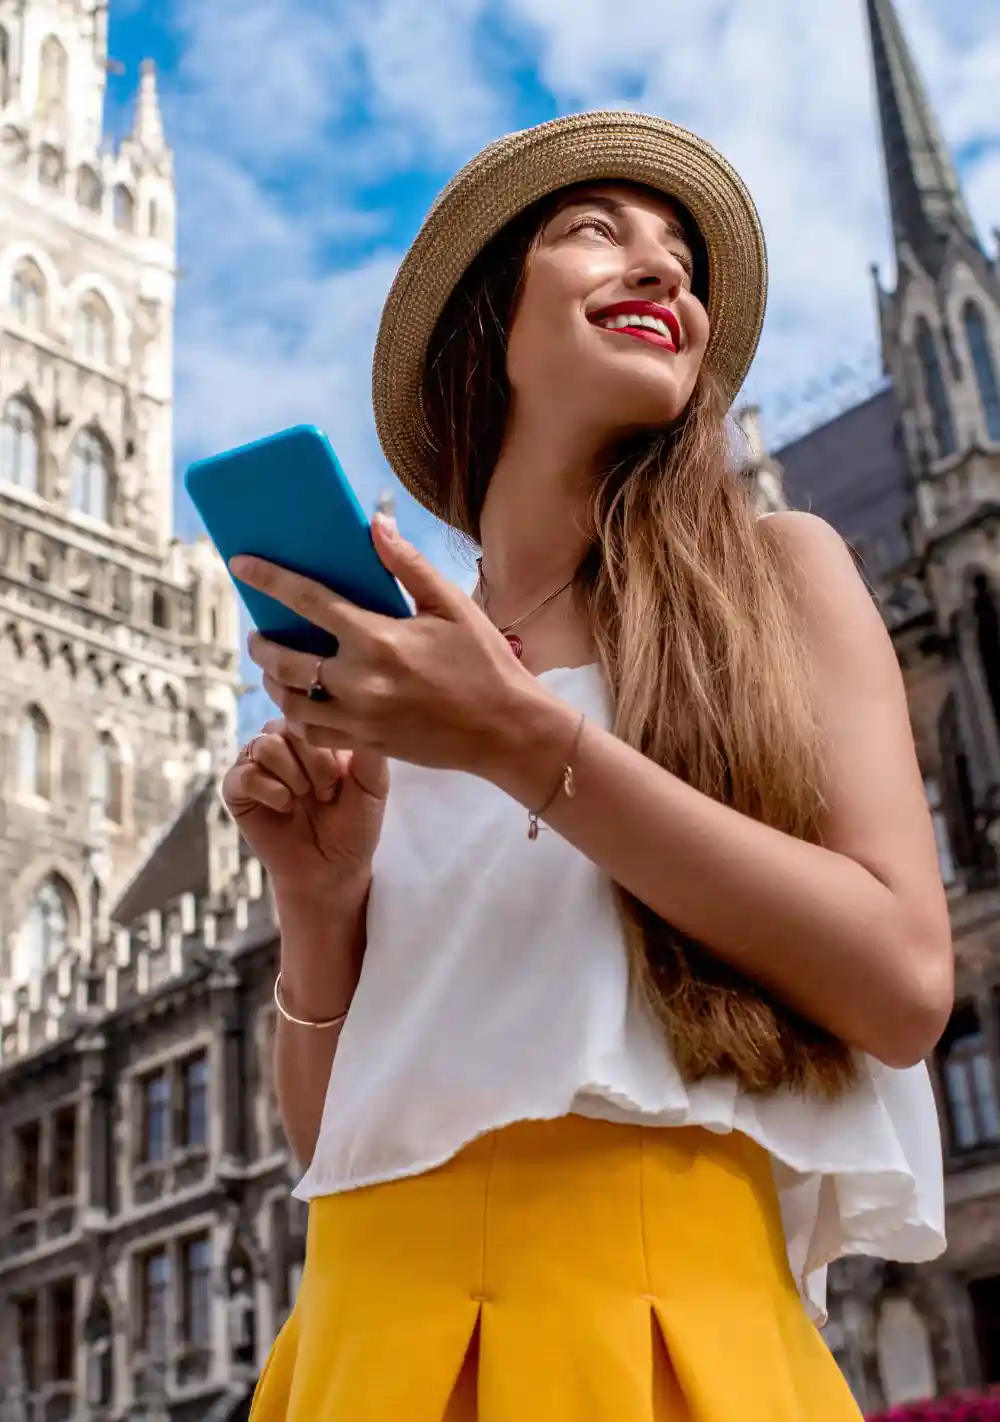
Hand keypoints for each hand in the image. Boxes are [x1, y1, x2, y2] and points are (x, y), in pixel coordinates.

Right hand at [220, 718, 387, 898]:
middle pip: (289, 725)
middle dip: (316, 763)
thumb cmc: (353, 826)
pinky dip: (270, 791)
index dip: (332, 746)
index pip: (315, 713)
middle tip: (327, 794)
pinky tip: (285, 807)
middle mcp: (282, 742)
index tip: (344, 778)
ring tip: (305, 799)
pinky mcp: (236, 789)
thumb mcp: (373, 786)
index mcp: (314, 735)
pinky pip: (245, 774)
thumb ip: (368, 752)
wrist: (331, 870)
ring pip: (265, 745)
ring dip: (293, 776)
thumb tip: (362, 714)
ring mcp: (256, 763)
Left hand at [232, 516, 533, 774]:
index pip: (307, 600)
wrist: (506, 730)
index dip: (268, 579)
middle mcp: (360, 681)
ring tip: (276, 668)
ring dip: (274, 682)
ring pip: (290, 701)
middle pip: (284, 659)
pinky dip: (297, 717)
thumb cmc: (484, 662)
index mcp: (378, 638)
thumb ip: (407, 565)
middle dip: (261, 643)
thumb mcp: (451, 605)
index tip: (240, 564)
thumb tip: (375, 524)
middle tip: (259, 633)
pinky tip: (302, 702)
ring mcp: (360, 718)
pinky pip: (312, 733)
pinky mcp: (366, 744)